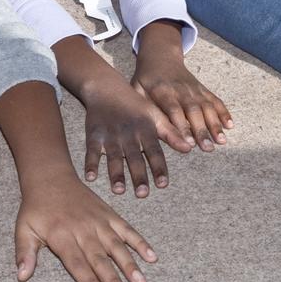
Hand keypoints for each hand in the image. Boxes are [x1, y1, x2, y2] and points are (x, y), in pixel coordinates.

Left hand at [15, 175, 156, 281]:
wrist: (50, 177)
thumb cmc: (36, 208)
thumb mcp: (23, 229)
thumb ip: (24, 253)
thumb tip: (22, 276)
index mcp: (62, 237)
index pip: (77, 264)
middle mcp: (83, 230)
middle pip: (100, 259)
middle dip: (113, 280)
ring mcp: (99, 222)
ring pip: (117, 246)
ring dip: (130, 265)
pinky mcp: (109, 214)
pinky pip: (127, 230)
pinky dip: (140, 242)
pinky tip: (152, 256)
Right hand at [83, 76, 175, 196]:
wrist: (106, 88)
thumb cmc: (135, 104)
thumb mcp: (155, 115)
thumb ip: (171, 133)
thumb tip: (189, 148)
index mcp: (145, 129)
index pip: (154, 152)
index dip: (158, 168)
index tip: (162, 184)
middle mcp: (129, 134)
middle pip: (134, 157)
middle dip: (138, 175)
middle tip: (142, 193)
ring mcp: (110, 135)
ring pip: (114, 157)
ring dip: (116, 174)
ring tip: (119, 190)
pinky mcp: (94, 135)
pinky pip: (92, 151)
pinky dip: (91, 164)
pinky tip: (91, 177)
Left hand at [132, 22, 232, 152]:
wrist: (161, 57)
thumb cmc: (146, 80)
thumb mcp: (137, 91)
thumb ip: (144, 110)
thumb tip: (150, 133)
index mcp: (162, 91)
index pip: (174, 110)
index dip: (182, 127)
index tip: (188, 144)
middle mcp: (181, 90)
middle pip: (193, 111)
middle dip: (202, 130)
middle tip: (208, 148)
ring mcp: (194, 89)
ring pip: (206, 107)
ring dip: (215, 124)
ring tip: (222, 141)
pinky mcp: (202, 89)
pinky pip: (215, 100)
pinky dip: (223, 112)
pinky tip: (230, 125)